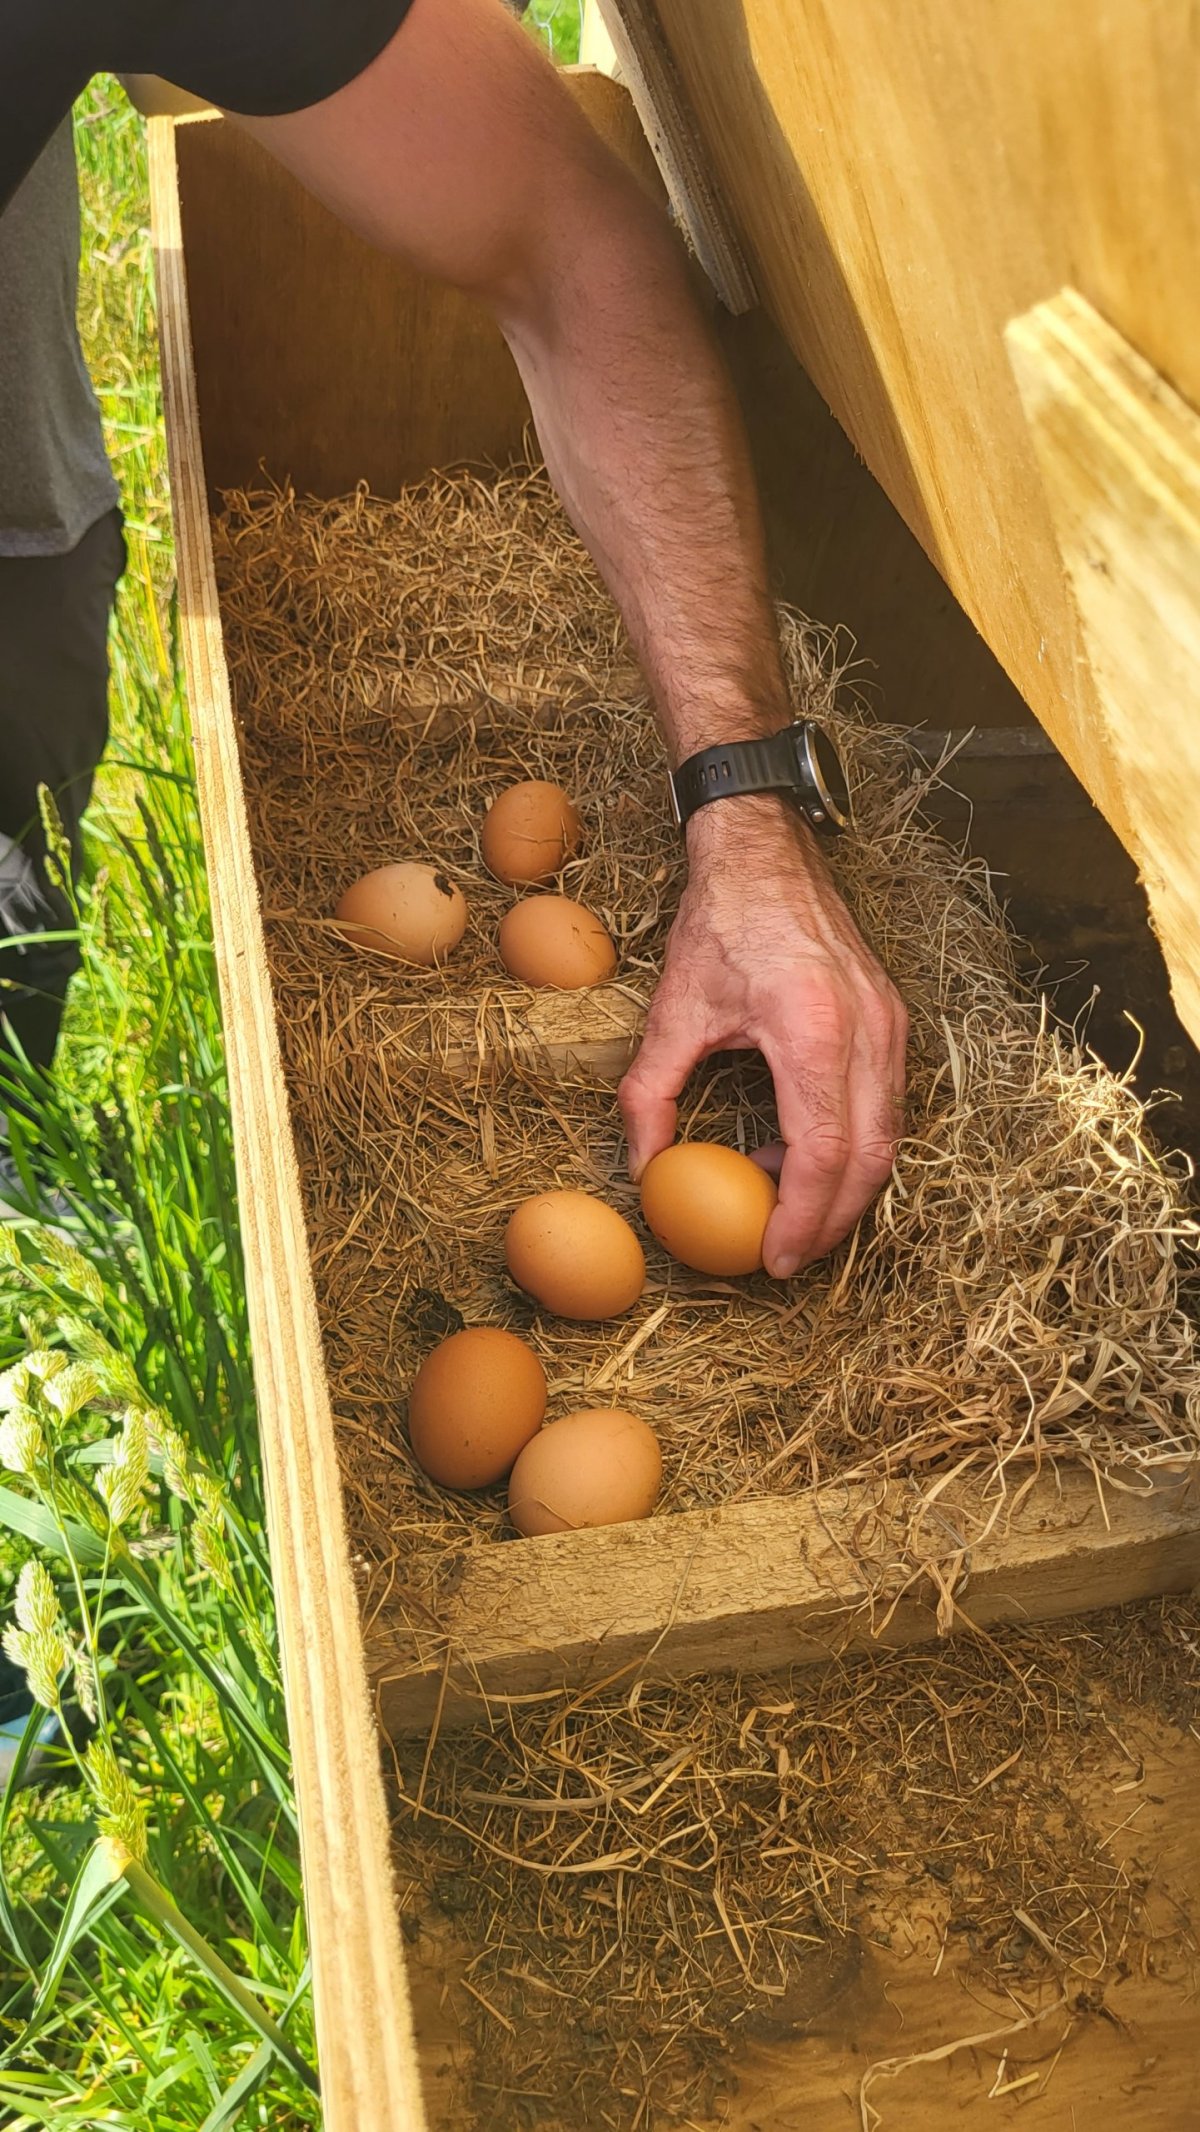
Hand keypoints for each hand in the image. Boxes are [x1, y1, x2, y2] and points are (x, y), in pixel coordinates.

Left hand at [618, 797, 907, 1275]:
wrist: (766, 852)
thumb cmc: (720, 923)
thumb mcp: (672, 1012)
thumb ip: (651, 1095)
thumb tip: (644, 1169)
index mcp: (812, 1029)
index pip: (823, 1153)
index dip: (801, 1218)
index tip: (772, 1258)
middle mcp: (867, 1030)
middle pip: (871, 1159)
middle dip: (832, 1221)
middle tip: (788, 1257)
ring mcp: (892, 1024)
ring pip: (890, 1137)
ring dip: (845, 1187)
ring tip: (790, 1212)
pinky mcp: (896, 1020)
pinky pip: (888, 1105)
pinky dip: (853, 1145)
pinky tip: (799, 1153)